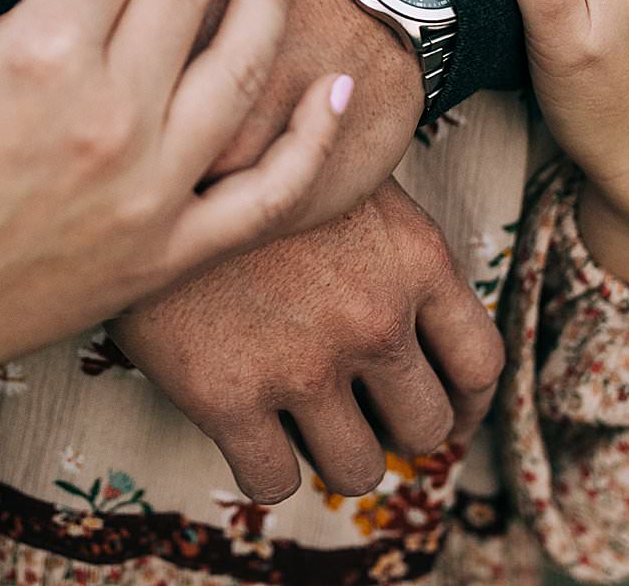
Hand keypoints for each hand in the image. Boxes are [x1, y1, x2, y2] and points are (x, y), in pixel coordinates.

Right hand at [110, 179, 503, 502]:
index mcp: (413, 258)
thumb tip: (407, 279)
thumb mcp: (343, 168)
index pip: (480, 363)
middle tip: (364, 415)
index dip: (468, 403)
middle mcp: (372, 318)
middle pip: (426, 427)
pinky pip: (273, 481)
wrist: (148, 154)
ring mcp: (301, 364)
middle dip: (398, 429)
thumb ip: (385, 234)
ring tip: (306, 428)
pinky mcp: (227, 396)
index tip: (450, 412)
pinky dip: (266, 469)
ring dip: (337, 456)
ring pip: (357, 470)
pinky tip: (249, 437)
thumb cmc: (244, 147)